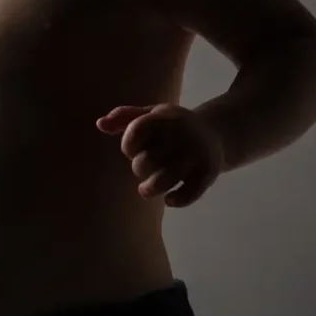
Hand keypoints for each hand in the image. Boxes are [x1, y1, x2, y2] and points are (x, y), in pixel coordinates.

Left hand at [95, 103, 222, 206]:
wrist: (215, 133)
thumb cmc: (172, 127)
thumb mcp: (150, 115)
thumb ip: (123, 117)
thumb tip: (99, 124)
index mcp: (164, 116)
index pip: (136, 131)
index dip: (129, 145)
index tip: (132, 150)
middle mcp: (181, 133)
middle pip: (146, 160)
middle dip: (139, 168)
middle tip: (144, 168)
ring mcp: (196, 154)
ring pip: (165, 179)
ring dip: (150, 189)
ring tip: (146, 190)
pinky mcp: (208, 172)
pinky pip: (189, 193)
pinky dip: (176, 200)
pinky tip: (169, 199)